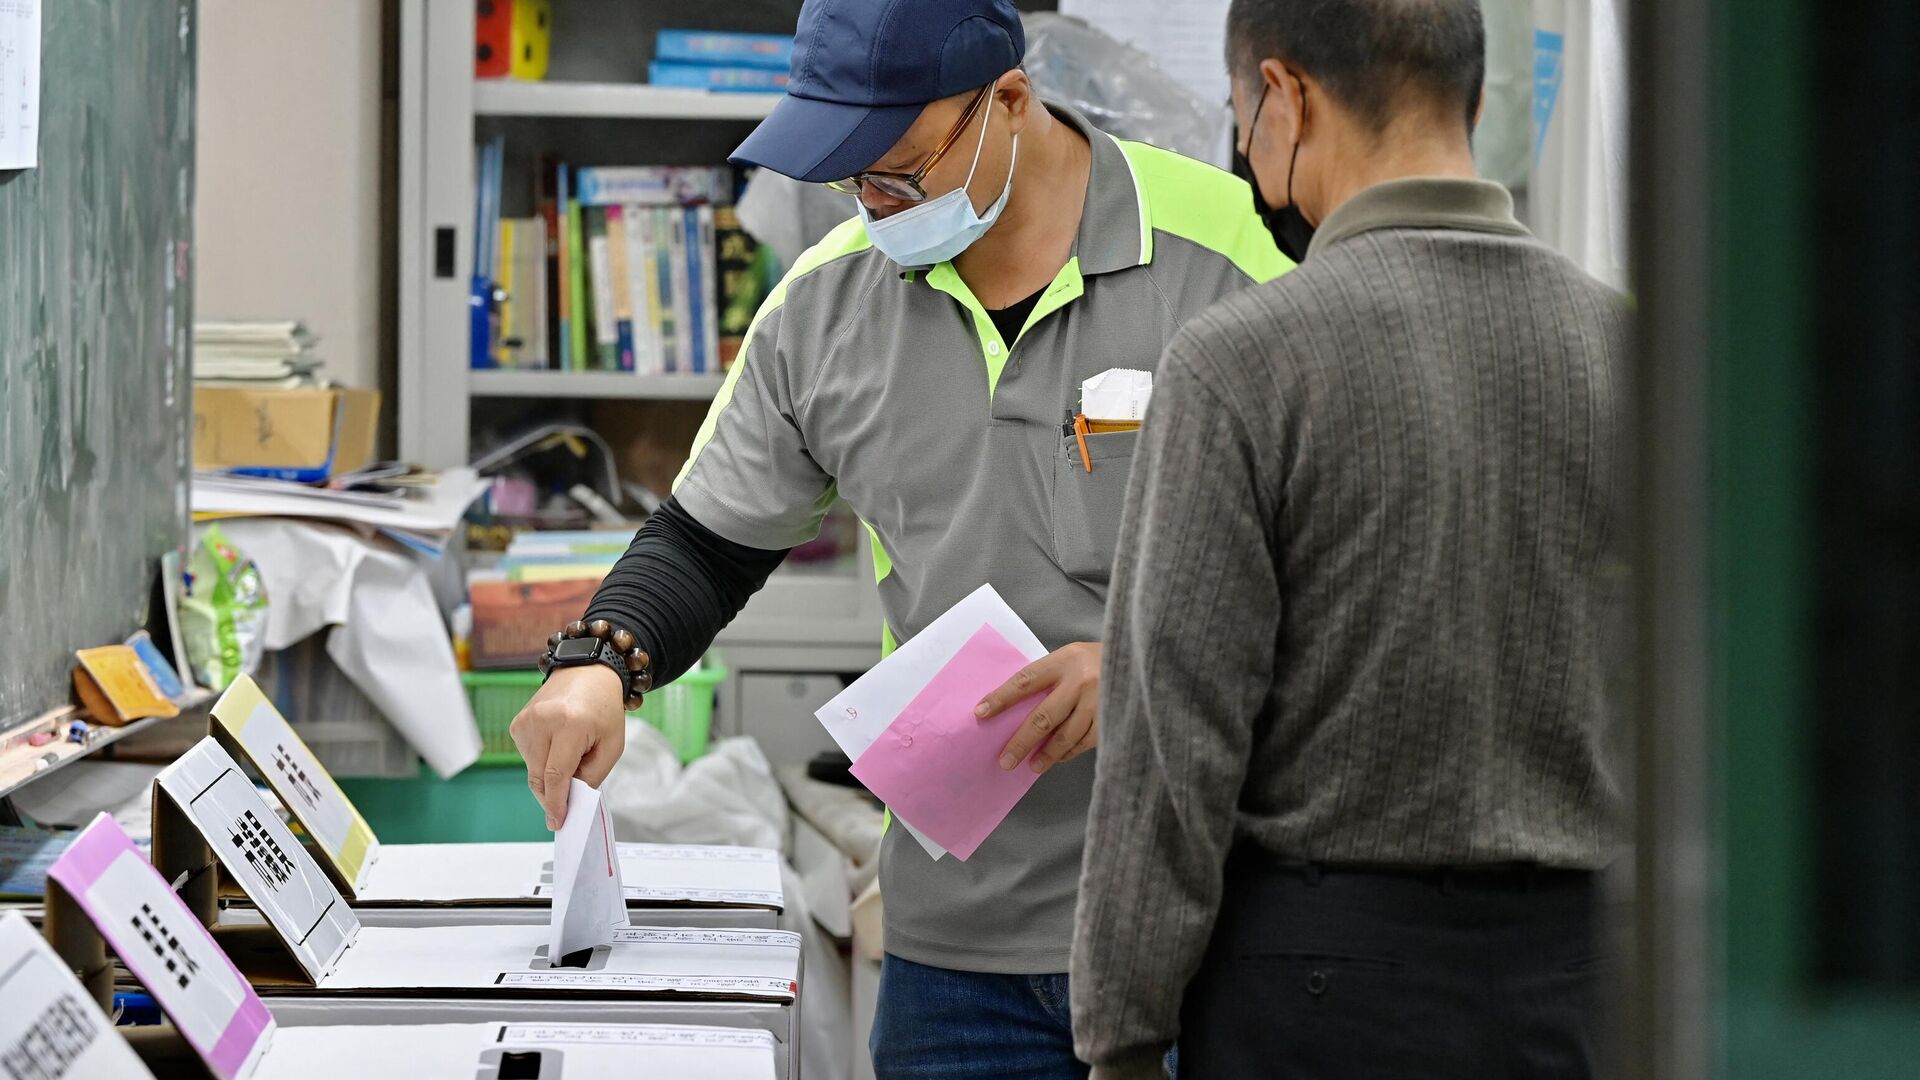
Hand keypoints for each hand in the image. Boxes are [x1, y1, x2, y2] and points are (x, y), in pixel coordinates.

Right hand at [508, 663, 625, 829]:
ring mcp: (525, 721)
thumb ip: (592, 776)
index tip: (557, 822)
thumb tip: (569, 801)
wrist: (587, 672)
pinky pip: (528, 756)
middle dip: (552, 796)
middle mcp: (541, 721)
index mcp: (569, 724)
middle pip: (540, 777)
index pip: (556, 774)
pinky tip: (557, 747)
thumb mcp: (612, 745)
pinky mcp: (517, 723)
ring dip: (549, 777)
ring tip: (570, 758)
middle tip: (566, 806)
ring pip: (532, 769)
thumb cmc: (603, 709)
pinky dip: (542, 762)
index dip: (556, 803)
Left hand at [974, 642, 1100, 775]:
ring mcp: (1099, 702)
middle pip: (1043, 716)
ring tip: (1029, 767)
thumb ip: (1049, 677)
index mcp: (1065, 660)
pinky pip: (1084, 743)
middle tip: (1005, 760)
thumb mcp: (1072, 657)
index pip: (1025, 681)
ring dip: (1045, 755)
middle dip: (1021, 741)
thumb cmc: (1098, 660)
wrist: (1143, 659)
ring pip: (1065, 736)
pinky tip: (1056, 759)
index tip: (980, 713)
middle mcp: (1081, 681)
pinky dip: (1068, 753)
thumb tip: (1016, 707)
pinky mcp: (1113, 720)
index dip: (1001, 698)